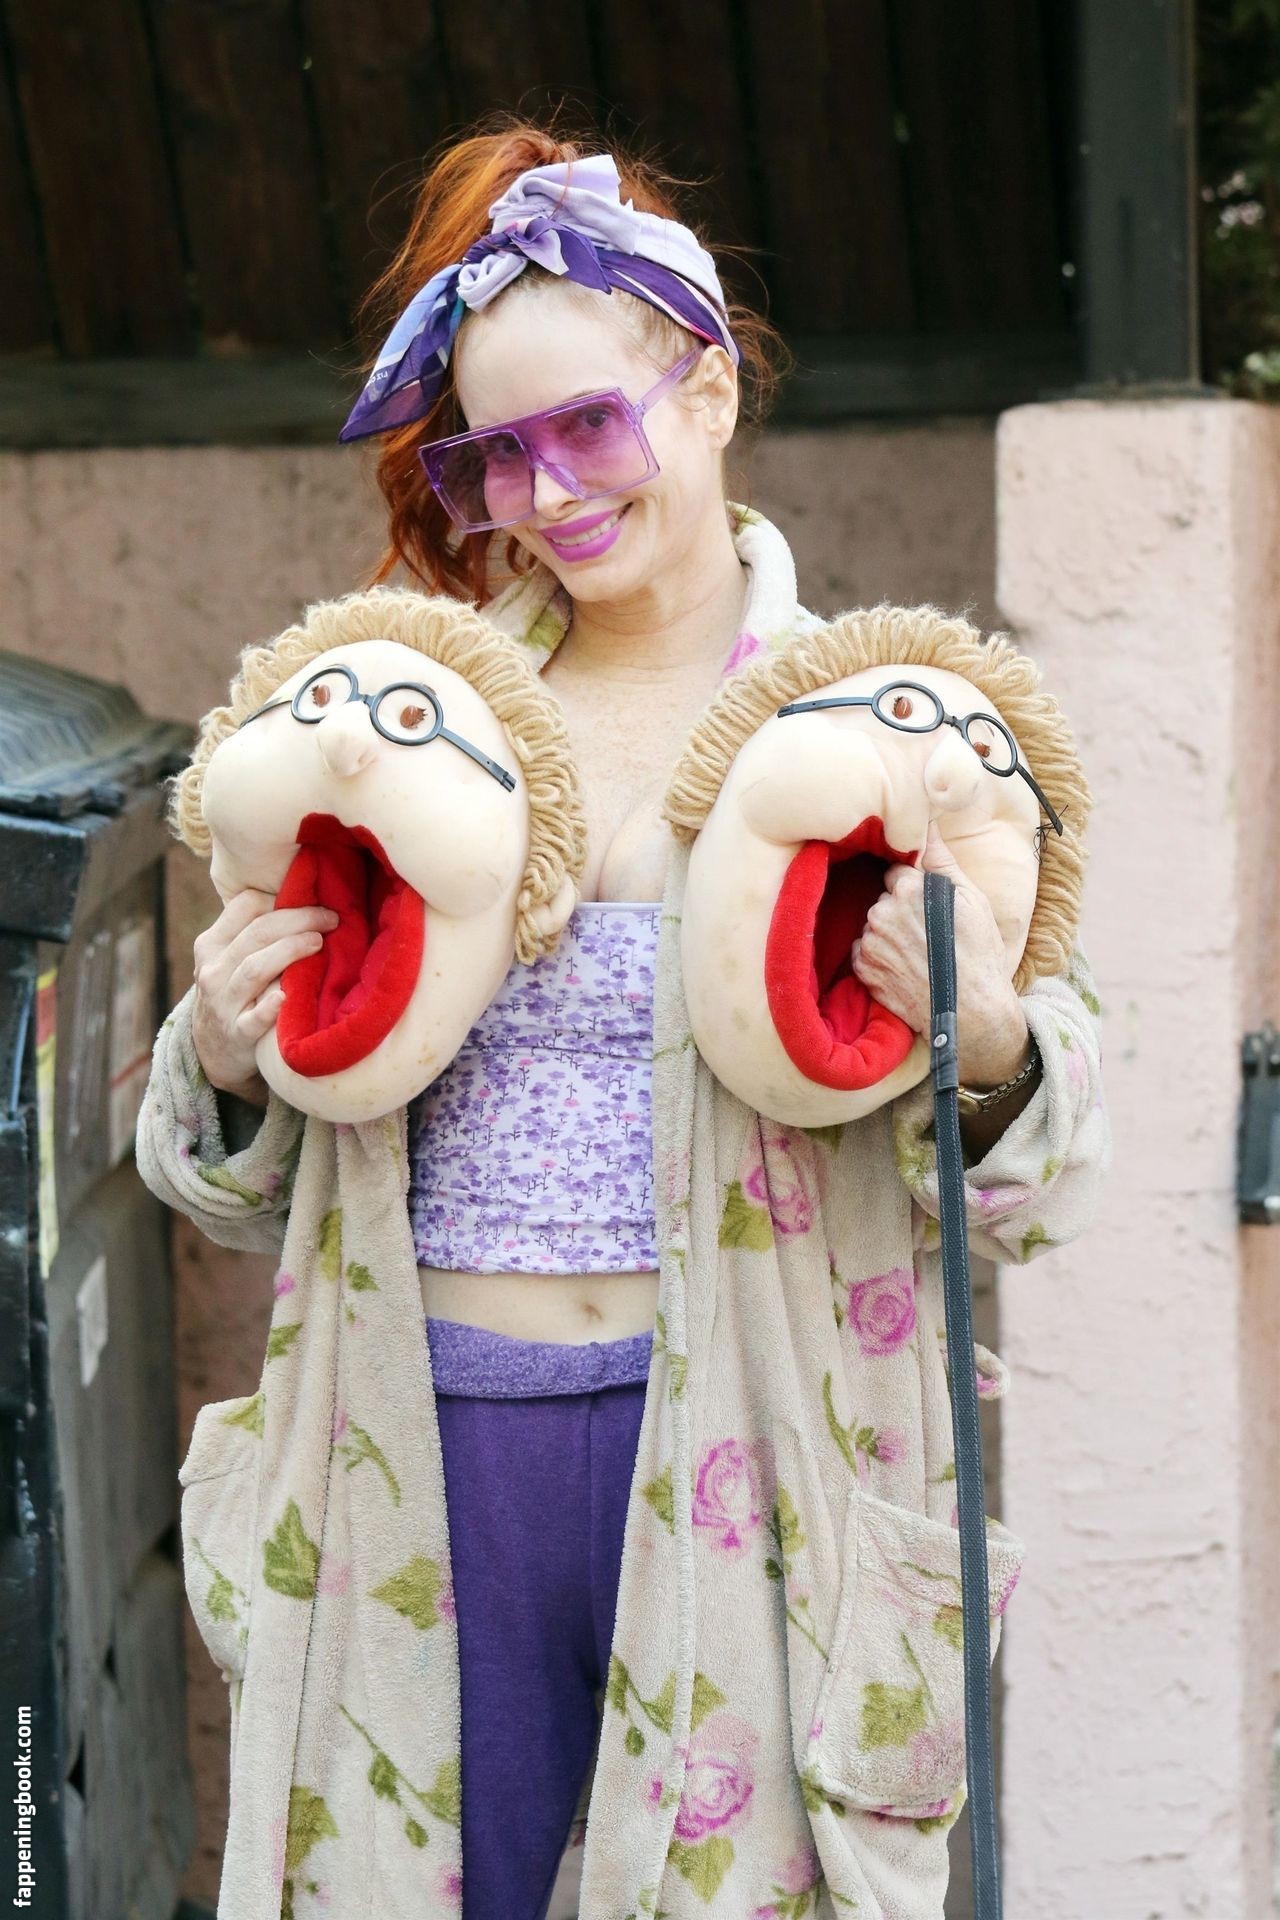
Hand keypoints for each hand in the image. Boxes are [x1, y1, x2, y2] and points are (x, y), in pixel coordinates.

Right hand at [191, 889, 338, 1100]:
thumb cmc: (232, 994)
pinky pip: (253, 1020)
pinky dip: (269, 1008)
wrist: (211, 1052)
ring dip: (290, 951)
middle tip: (330, 917)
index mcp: (211, 944)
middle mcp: (213, 970)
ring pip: (255, 968)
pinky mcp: (237, 1035)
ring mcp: (223, 1003)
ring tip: (319, 941)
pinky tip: (285, 997)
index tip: (313, 896)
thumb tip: (300, 895)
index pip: (244, 906)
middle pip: (258, 933)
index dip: (280, 896)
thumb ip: (252, 933)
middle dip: (298, 919)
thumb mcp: (227, 960)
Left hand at [851, 820, 1030, 1084]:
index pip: (896, 872)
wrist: (971, 1013)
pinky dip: (878, 957)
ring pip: (873, 925)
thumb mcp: (972, 901)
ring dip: (888, 934)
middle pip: (883, 899)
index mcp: (909, 888)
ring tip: (917, 953)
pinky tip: (904, 967)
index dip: (912, 887)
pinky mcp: (863, 969)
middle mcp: (883, 911)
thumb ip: (943, 862)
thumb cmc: (979, 955)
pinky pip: (864, 952)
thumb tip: (928, 827)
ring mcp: (870, 942)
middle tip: (926, 932)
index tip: (926, 903)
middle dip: (899, 910)